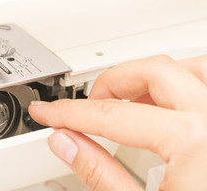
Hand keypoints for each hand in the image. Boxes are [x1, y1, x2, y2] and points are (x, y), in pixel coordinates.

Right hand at [29, 55, 206, 190]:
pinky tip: (166, 106)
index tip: (48, 111)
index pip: (110, 114)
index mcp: (194, 143)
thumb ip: (99, 173)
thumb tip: (66, 142)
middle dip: (110, 84)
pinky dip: (182, 84)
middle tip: (87, 105)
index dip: (69, 111)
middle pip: (152, 71)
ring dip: (151, 78)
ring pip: (189, 67)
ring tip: (127, 100)